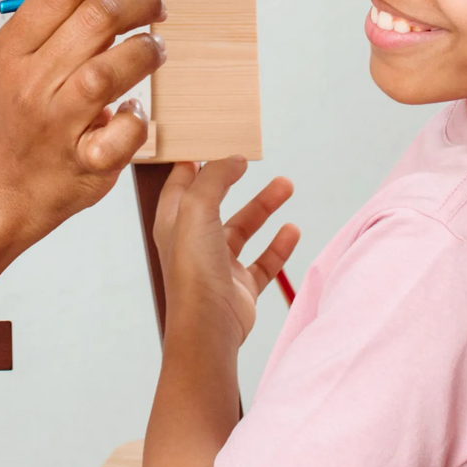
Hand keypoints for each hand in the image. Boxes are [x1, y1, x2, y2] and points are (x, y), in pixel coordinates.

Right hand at [0, 0, 164, 235]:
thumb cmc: (17, 122)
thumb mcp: (17, 64)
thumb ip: (58, 26)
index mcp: (11, 51)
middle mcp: (31, 84)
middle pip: (94, 20)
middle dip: (139, 1)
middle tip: (156, 5)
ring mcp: (57, 125)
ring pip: (113, 69)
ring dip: (146, 51)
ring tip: (154, 50)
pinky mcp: (85, 162)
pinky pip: (126, 129)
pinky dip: (139, 116)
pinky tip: (133, 110)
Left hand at [152, 158, 299, 351]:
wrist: (209, 327)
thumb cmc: (194, 271)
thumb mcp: (197, 209)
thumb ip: (214, 179)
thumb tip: (230, 159)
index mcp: (173, 222)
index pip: (180, 183)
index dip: (193, 160)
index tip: (210, 139)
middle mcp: (193, 242)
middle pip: (216, 201)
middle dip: (234, 179)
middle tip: (251, 158)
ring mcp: (218, 265)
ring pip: (243, 228)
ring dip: (264, 206)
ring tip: (286, 185)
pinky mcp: (240, 287)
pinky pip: (263, 261)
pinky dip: (278, 245)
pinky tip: (292, 230)